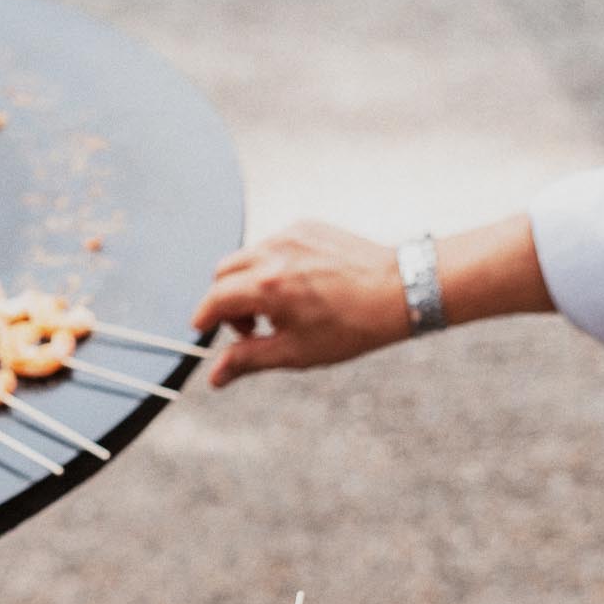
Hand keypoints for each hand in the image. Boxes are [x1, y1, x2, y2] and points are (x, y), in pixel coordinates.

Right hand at [191, 222, 411, 386]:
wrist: (399, 291)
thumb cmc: (351, 326)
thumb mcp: (295, 352)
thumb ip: (248, 360)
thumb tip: (214, 377)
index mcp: (268, 286)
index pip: (215, 298)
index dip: (204, 317)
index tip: (204, 330)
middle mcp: (275, 252)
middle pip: (223, 272)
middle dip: (226, 300)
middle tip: (252, 327)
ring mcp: (292, 234)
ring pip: (248, 257)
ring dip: (249, 283)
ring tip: (280, 309)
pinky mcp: (307, 226)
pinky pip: (273, 244)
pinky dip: (273, 266)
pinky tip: (300, 288)